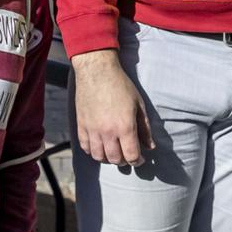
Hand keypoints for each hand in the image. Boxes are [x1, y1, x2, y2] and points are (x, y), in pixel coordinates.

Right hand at [72, 50, 151, 165]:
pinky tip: (99, 145)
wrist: (97, 71)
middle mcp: (107, 131)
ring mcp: (92, 129)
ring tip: (113, 151)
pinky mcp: (81, 125)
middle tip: (127, 154)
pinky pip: (85, 147)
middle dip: (123, 160)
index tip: (140, 158)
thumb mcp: (138, 104)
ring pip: (99, 156)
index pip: (131, 156)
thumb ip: (145, 128)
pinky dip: (93, 151)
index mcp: (125, 126)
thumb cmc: (121, 85)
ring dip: (108, 158)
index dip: (137, 160)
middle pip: (115, 159)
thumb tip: (150, 146)